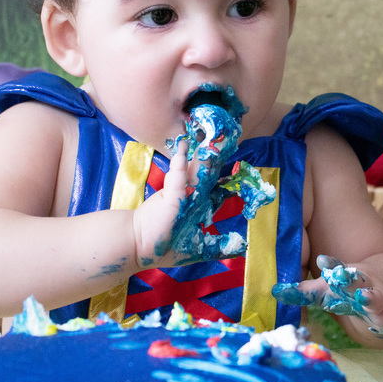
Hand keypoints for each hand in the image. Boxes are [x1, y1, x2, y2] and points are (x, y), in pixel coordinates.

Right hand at [131, 141, 247, 268]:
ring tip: (209, 132)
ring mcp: (181, 191)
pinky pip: (178, 173)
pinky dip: (181, 159)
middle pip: (208, 174)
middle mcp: (192, 196)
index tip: (242, 169)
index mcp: (199, 207)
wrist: (139, 245)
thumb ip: (219, 246)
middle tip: (229, 137)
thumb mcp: (198, 249)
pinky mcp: (171, 192)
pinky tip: (184, 143)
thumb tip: (243, 245)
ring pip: (196, 168)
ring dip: (202, 152)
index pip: (218, 190)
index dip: (230, 181)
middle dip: (217, 157)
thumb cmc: (164, 247)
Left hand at [272, 255, 382, 338]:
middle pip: (351, 283)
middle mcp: (360, 287)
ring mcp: (379, 299)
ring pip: (373, 297)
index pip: (332, 273)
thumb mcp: (330, 291)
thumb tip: (274, 291)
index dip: (327, 268)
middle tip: (336, 276)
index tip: (318, 262)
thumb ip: (305, 293)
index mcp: (342, 282)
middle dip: (344, 280)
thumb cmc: (353, 292)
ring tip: (365, 296)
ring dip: (370, 296)